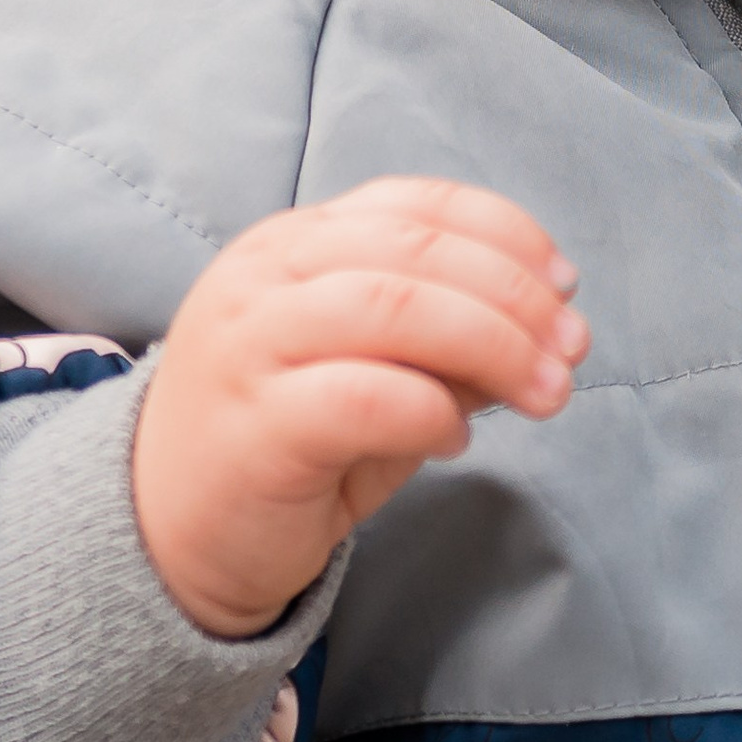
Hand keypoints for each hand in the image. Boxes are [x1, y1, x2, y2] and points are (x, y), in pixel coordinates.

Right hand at [132, 179, 588, 637]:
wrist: (168, 536)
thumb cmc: (288, 441)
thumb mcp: (372, 368)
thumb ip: (444, 339)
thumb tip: (545, 329)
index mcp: (294, 242)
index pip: (414, 205)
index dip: (505, 235)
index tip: (564, 282)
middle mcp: (265, 275)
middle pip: (416, 252)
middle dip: (515, 297)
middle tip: (573, 348)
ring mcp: (250, 344)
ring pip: (395, 308)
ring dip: (494, 346)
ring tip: (547, 392)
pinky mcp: (254, 425)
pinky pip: (366, 397)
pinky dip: (431, 410)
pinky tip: (455, 438)